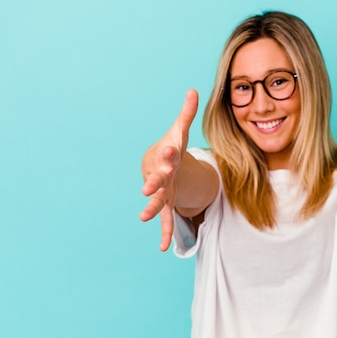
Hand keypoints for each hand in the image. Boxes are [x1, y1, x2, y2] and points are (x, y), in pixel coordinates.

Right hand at [139, 89, 198, 250]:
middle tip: (147, 187)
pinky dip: (164, 233)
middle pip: (157, 179)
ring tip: (143, 218)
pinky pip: (166, 220)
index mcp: (166, 157)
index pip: (168, 153)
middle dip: (154, 182)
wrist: (156, 164)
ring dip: (151, 209)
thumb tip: (193, 89)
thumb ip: (187, 113)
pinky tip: (163, 248)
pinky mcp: (166, 204)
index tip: (171, 148)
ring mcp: (162, 191)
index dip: (169, 151)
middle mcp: (161, 176)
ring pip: (157, 201)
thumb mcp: (180, 131)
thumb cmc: (170, 147)